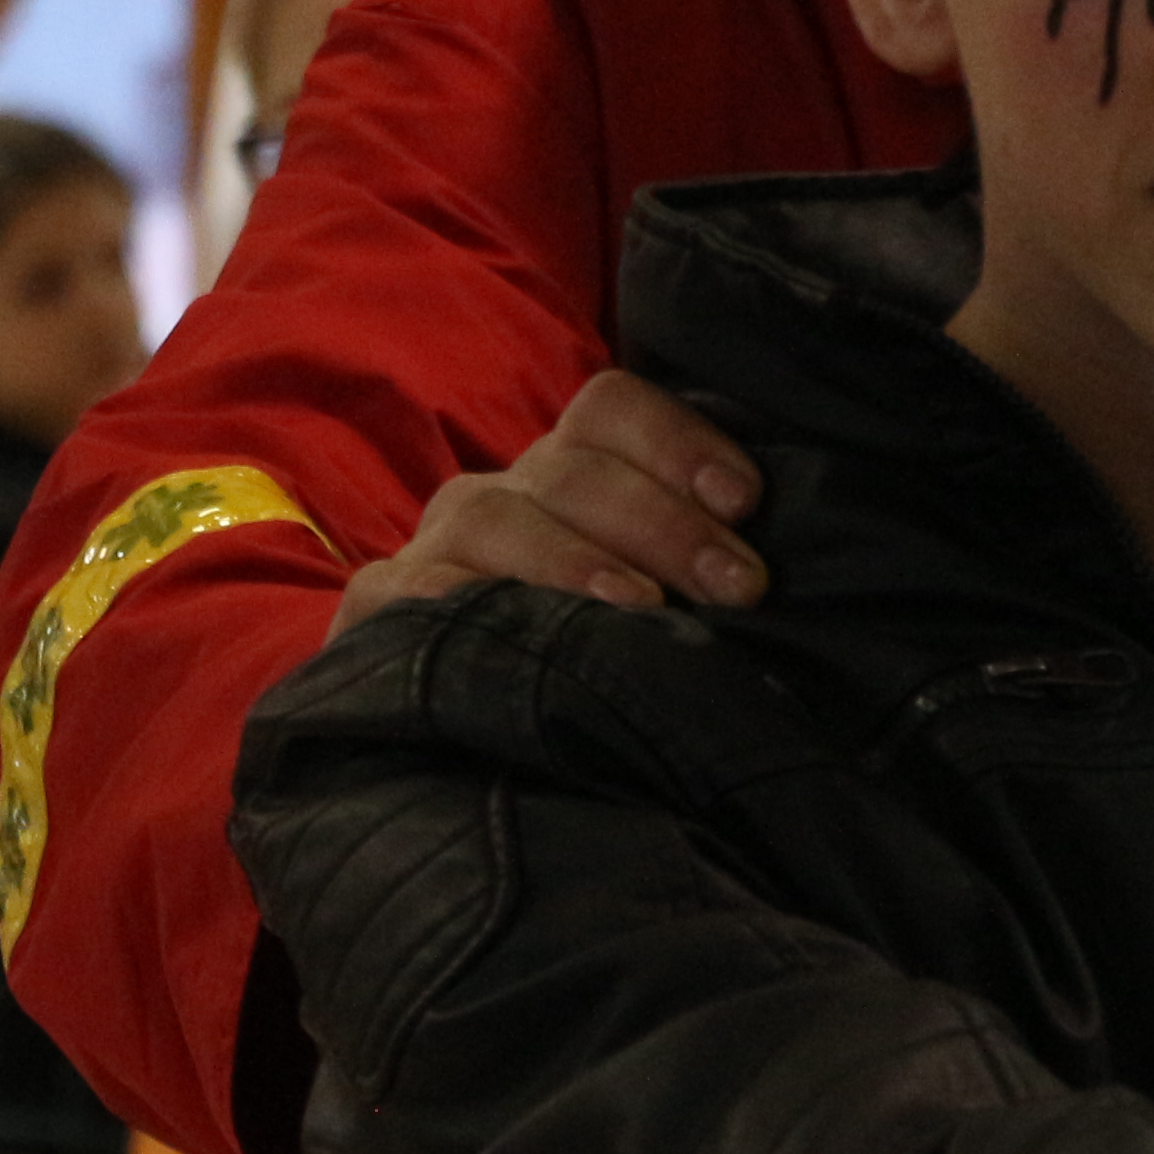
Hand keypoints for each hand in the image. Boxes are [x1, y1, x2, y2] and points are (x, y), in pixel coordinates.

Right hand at [334, 367, 767, 635]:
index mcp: (571, 473)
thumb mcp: (655, 605)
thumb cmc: (596, 663)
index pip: (612, 409)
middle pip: (574, 469)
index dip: (680, 441)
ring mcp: (438, 546)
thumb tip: (774, 578)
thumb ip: (701, 575)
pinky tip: (516, 638)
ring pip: (497, 519)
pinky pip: (409, 594)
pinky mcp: (379, 607)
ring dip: (575, 561)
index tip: (747, 504)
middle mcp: (503, 494)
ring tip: (641, 609)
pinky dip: (464, 607)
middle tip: (739, 586)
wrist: (467, 744)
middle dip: (665, 523)